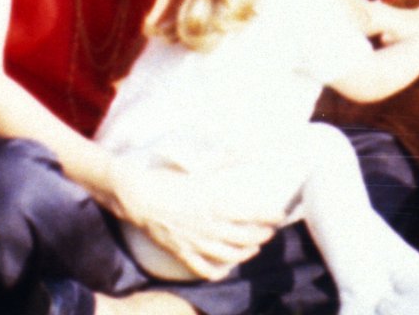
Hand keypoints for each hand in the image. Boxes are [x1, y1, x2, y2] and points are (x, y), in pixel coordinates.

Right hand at [107, 158, 285, 280]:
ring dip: (245, 254)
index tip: (280, 215)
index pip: (254, 214)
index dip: (271, 216)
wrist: (138, 196)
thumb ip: (226, 160)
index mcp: (217, 204)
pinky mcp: (182, 252)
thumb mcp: (200, 169)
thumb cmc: (169, 179)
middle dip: (262, 236)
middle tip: (269, 232)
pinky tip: (223, 269)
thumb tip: (246, 147)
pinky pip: (203, 269)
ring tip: (252, 249)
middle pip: (247, 238)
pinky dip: (216, 272)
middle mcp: (211, 226)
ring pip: (230, 256)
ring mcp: (197, 242)